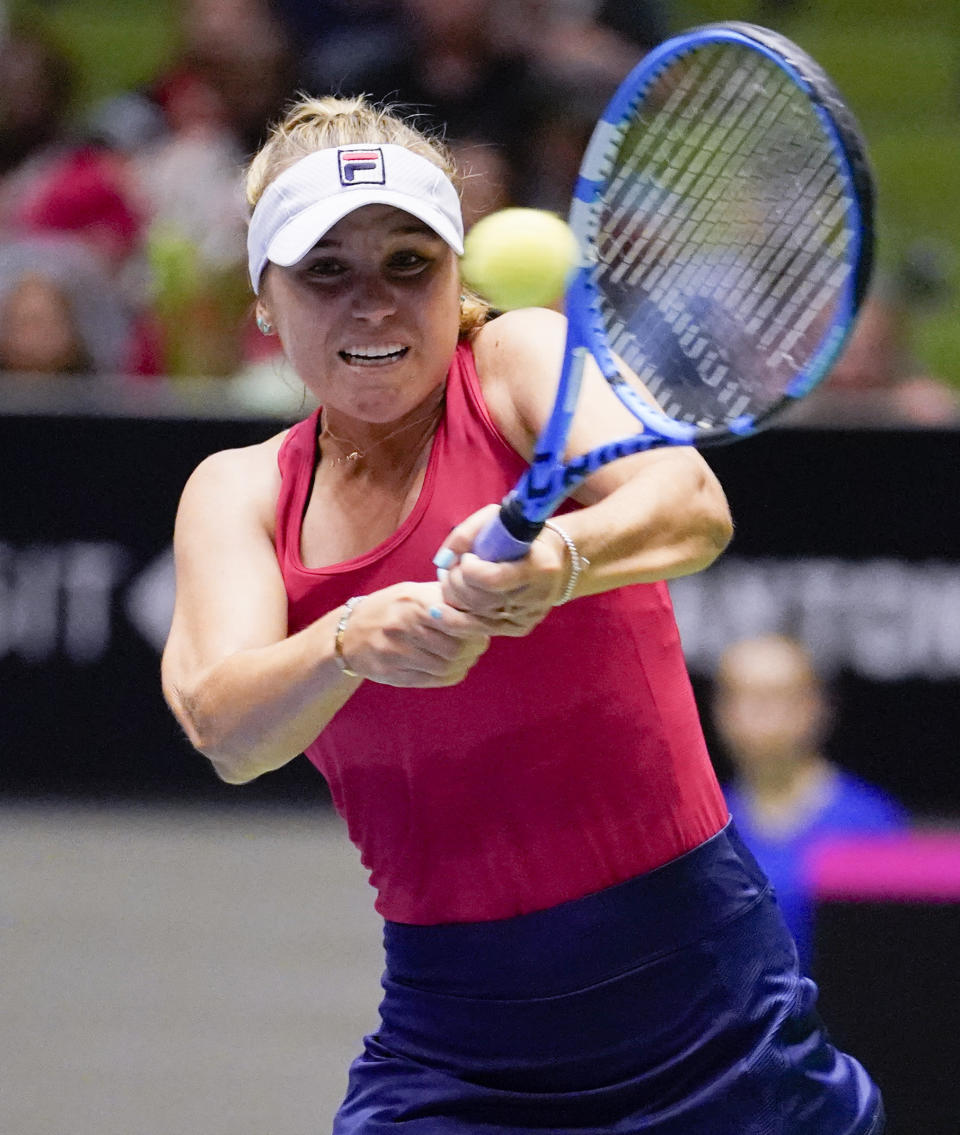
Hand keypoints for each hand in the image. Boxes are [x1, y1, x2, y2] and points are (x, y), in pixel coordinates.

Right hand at [338, 582, 490, 686]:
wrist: (347, 633)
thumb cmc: (389, 608)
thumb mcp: (412, 592)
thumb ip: (443, 597)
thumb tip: (482, 605)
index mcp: (413, 601)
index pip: (457, 619)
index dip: (477, 627)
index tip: (483, 628)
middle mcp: (403, 626)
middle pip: (456, 647)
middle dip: (474, 648)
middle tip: (478, 645)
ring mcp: (395, 652)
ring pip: (447, 667)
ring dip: (464, 664)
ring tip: (466, 656)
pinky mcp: (392, 674)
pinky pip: (433, 680)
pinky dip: (451, 676)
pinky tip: (453, 668)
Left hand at [434, 505, 567, 635]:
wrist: (553, 559)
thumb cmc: (520, 535)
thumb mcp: (496, 520)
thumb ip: (466, 535)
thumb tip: (443, 560)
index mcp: (539, 567)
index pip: (492, 579)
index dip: (469, 569)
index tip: (467, 557)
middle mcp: (537, 597)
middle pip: (480, 600)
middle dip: (455, 583)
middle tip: (452, 569)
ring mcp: (529, 616)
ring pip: (476, 616)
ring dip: (452, 599)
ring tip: (449, 583)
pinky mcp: (520, 628)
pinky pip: (480, 630)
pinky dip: (455, 619)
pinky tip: (441, 610)